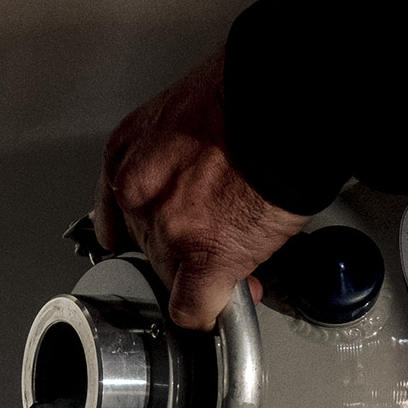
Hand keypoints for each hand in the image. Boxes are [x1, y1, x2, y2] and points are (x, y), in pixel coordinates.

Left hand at [94, 49, 310, 330]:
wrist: (286, 99)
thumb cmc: (250, 94)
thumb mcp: (189, 113)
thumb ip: (180, 156)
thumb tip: (203, 188)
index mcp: (128, 151)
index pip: (121, 214)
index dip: (153, 228)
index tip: (170, 234)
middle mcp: (138, 192)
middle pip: (149, 248)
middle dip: (184, 250)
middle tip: (220, 240)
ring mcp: (169, 228)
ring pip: (171, 279)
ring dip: (204, 277)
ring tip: (239, 256)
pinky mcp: (205, 256)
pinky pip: (194, 308)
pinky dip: (208, 314)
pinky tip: (222, 308)